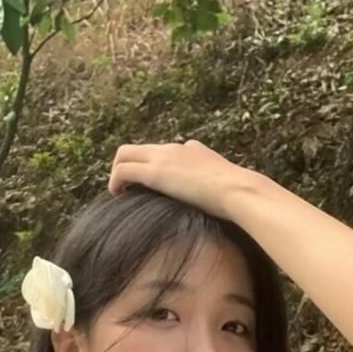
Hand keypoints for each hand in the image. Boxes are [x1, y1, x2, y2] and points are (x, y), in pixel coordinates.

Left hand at [107, 138, 253, 219]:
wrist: (237, 190)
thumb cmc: (237, 194)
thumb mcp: (226, 186)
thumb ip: (218, 188)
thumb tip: (224, 203)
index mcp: (193, 150)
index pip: (167, 151)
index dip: (155, 166)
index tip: (153, 185)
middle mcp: (175, 148)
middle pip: (140, 148)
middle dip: (130, 164)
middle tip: (127, 187)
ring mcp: (164, 157)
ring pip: (125, 153)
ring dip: (118, 172)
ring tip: (119, 192)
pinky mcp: (155, 172)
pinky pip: (123, 170)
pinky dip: (115, 181)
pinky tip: (117, 195)